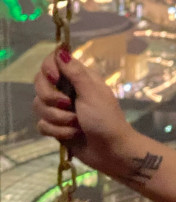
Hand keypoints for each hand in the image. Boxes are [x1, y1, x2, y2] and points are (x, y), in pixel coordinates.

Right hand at [32, 50, 133, 173]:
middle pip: (40, 83)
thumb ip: (75, 73)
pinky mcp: (56, 127)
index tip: (56, 79)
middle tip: (68, 105)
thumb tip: (61, 50)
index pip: (52, 61)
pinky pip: (42, 125)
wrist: (110, 151)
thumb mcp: (92, 93)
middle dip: (51, 98)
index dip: (49, 69)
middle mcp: (67, 89)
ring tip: (76, 124)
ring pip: (39, 106)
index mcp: (79, 77)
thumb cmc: (105, 118)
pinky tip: (73, 135)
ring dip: (58, 118)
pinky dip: (57, 131)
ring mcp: (60, 109)